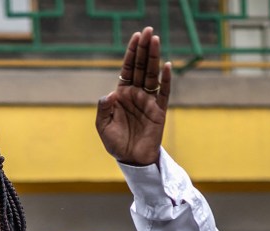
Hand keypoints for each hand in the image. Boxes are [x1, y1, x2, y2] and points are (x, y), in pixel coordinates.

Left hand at [95, 26, 170, 166]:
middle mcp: (136, 94)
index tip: (136, 36)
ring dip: (154, 58)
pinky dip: (165, 80)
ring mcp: (148, 101)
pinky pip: (163, 93)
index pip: (128, 69)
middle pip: (141, 67)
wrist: (131, 160)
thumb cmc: (116, 143)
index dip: (131, 53)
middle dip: (144, 49)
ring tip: (156, 40)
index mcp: (122, 94)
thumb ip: (103, 110)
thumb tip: (110, 95)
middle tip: (149, 31)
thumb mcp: (103, 126)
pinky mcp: (158, 111)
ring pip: (152, 75)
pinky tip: (166, 66)